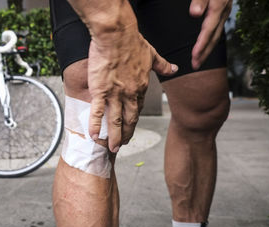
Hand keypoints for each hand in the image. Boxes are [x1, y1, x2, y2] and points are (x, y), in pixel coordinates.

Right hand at [88, 27, 176, 152]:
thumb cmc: (133, 42)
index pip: (138, 108)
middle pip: (129, 119)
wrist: (117, 35)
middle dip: (126, 134)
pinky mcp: (101, 90)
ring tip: (112, 148)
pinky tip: (93, 135)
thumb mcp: (152, 54)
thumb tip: (175, 68)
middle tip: (122, 144)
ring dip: (114, 137)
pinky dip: (95, 124)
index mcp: (141, 87)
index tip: (130, 127)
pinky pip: (97, 111)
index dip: (134, 120)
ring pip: (115, 120)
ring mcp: (115, 94)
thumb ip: (163, 65)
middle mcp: (130, 94)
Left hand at [190, 0, 231, 68]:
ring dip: (207, 49)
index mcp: (217, 7)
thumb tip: (194, 13)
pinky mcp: (222, 11)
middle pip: (214, 37)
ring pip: (216, 35)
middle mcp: (223, 12)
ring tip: (198, 61)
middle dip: (204, 53)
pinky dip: (210, 41)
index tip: (194, 57)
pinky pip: (217, 30)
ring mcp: (224, 12)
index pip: (208, 31)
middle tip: (195, 66)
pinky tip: (205, 46)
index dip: (201, 45)